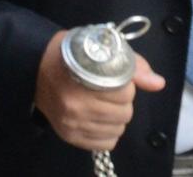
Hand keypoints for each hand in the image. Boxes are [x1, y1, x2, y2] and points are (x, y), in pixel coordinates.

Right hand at [33, 30, 166, 153]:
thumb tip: (158, 83)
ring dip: (116, 117)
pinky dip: (108, 132)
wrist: (35, 66)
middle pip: (124, 113)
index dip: (126, 84)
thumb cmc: (71, 54)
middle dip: (122, 101)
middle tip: (109, 91)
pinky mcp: (70, 136)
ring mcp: (72, 124)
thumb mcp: (102, 49)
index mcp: (84, 81)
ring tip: (103, 104)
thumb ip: (133, 65)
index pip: (126, 92)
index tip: (116, 77)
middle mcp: (76, 107)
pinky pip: (105, 143)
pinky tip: (99, 118)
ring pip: (117, 129)